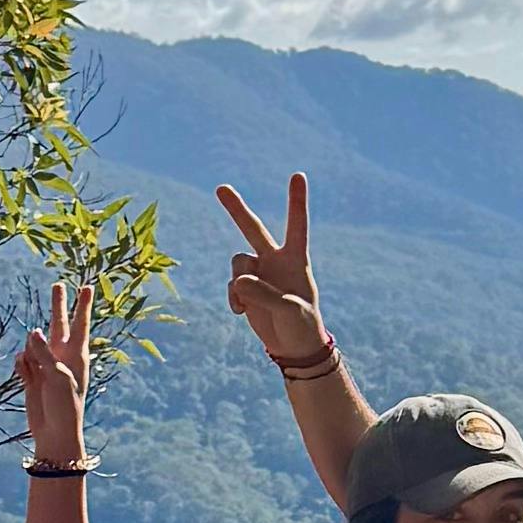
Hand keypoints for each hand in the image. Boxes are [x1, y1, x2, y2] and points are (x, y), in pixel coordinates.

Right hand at [13, 282, 92, 469]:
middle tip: (58, 284)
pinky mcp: (32, 375)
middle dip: (57, 304)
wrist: (53, 432)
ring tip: (36, 372)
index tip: (87, 286)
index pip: (80, 323)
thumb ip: (44, 353)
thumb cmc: (65, 405)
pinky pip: (22, 360)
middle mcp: (62, 355)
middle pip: (57, 323)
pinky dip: (21, 366)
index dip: (82, 305)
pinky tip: (26, 377)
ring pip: (32, 344)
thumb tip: (32, 331)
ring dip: (30, 352)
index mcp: (76, 354)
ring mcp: (46, 364)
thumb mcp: (57, 377)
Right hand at [215, 173, 329, 376]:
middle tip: (220, 187)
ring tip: (249, 301)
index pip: (297, 226)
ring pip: (237, 263)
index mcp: (295, 260)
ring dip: (239, 281)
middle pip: (252, 229)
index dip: (296, 202)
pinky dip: (233, 298)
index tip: (297, 175)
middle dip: (236, 209)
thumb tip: (239, 282)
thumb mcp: (289, 310)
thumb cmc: (301, 324)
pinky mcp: (245, 289)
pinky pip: (231, 285)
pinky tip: (241, 311)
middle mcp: (274, 260)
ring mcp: (258, 273)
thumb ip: (265, 293)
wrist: (294, 346)